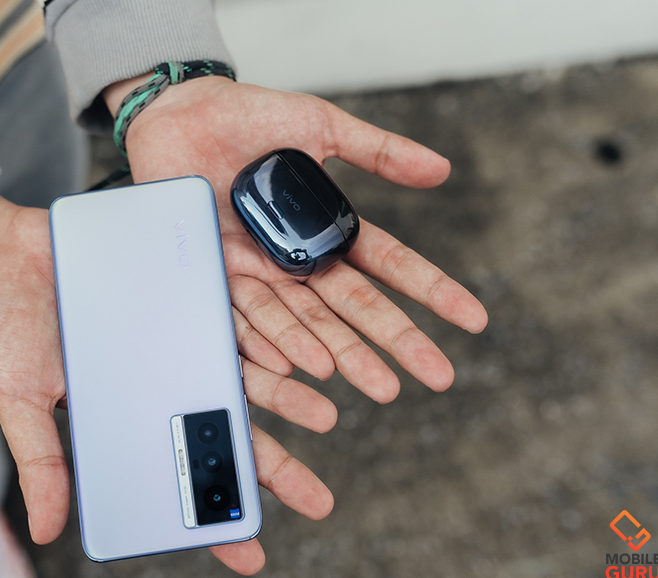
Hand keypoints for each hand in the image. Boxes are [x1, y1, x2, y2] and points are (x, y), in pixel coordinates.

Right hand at [0, 191, 337, 574]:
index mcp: (132, 416)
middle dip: (273, 466)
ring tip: (324, 418)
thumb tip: (47, 531)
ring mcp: (179, 337)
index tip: (250, 554)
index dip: (213, 513)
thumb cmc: (7, 332)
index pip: (181, 470)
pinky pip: (232, 317)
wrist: (2, 254)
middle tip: (316, 500)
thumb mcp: (20, 401)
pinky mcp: (185, 290)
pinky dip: (263, 339)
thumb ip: (42, 460)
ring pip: (243, 376)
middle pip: (227, 429)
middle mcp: (165, 381)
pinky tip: (295, 357)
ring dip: (285, 399)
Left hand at [110, 76, 487, 405]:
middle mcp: (298, 260)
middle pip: (354, 307)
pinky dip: (274, 342)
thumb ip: (378, 151)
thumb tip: (442, 170)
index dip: (431, 292)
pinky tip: (304, 368)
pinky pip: (246, 316)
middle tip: (439, 376)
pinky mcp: (216, 274)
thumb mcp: (321, 128)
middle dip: (397, 341)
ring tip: (382, 385)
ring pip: (307, 323)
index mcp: (328, 229)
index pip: (389, 267)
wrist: (183, 110)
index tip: (473, 319)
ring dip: (344, 355)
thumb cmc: (251, 117)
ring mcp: (258, 271)